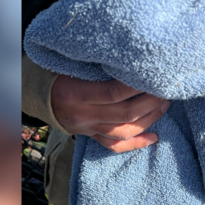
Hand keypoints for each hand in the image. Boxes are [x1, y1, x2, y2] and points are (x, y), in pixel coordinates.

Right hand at [50, 75, 169, 152]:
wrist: (39, 94)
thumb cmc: (60, 71)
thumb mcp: (74, 64)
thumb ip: (99, 65)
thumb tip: (132, 58)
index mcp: (75, 93)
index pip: (112, 92)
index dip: (135, 86)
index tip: (152, 75)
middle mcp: (83, 114)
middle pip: (124, 113)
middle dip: (150, 102)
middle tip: (165, 89)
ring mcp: (88, 128)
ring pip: (123, 131)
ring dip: (149, 119)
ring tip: (163, 105)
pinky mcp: (91, 136)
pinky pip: (115, 146)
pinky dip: (137, 143)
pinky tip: (154, 137)